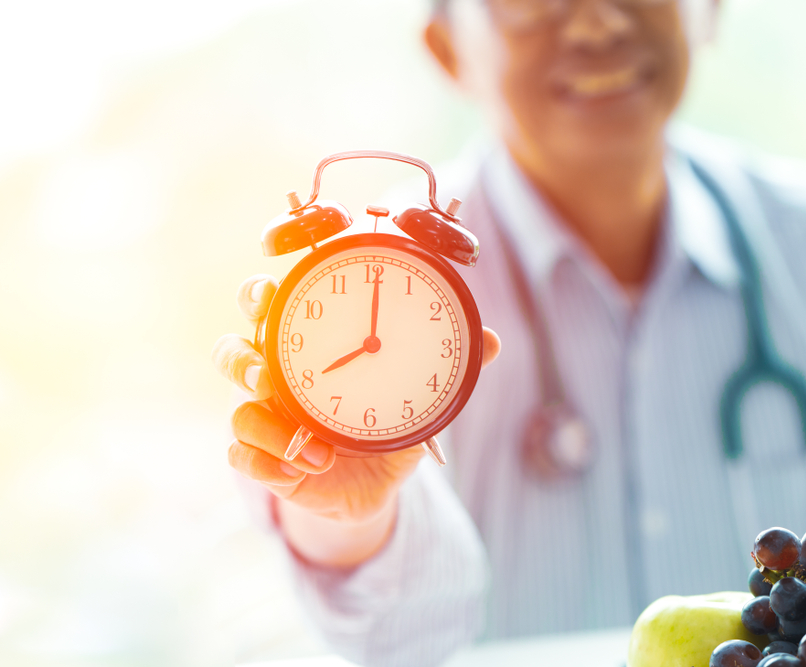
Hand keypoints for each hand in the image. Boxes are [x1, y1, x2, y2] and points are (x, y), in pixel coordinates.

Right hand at [211, 274, 500, 565]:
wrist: (375, 485)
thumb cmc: (386, 424)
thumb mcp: (420, 396)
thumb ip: (448, 368)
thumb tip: (491, 340)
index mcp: (307, 346)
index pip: (270, 307)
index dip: (260, 293)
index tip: (269, 292)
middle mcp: (278, 378)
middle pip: (234, 350)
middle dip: (242, 354)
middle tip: (266, 371)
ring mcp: (268, 421)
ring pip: (237, 407)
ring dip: (259, 417)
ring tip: (298, 434)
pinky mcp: (267, 462)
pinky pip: (244, 457)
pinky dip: (268, 462)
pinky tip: (305, 466)